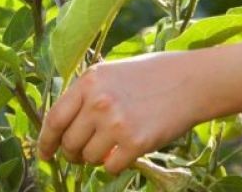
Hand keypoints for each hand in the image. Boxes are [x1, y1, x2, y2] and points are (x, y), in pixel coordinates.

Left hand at [37, 52, 204, 173]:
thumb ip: (88, 95)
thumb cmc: (155, 75)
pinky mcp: (135, 142)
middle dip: (74, 153)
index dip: (47, 141)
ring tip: (114, 146)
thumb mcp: (114, 73)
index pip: (54, 119)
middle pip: (69, 143)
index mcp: (90, 81)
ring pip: (88, 158)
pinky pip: (110, 167)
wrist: (194, 81)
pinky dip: (116, 165)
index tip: (47, 154)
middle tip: (85, 153)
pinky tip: (128, 152)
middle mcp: (99, 101)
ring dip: (97, 158)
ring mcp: (116, 123)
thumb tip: (63, 128)